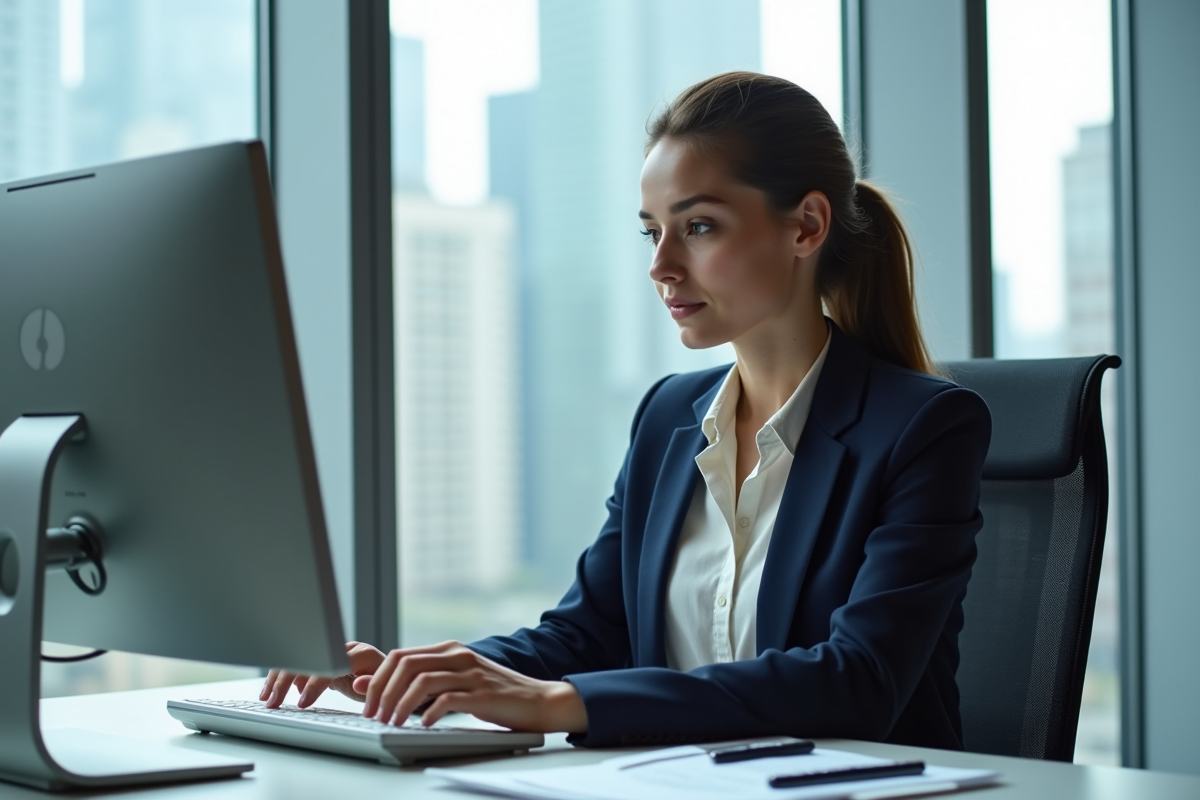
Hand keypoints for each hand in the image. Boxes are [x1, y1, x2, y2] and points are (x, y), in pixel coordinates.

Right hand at [260, 641, 386, 708]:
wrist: (395, 676)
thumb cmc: (391, 684)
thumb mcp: (384, 689)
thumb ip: (371, 684)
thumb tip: (357, 682)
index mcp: (360, 653)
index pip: (330, 664)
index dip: (314, 683)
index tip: (301, 702)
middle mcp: (345, 647)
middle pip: (307, 657)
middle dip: (287, 680)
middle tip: (273, 701)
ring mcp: (334, 651)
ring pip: (300, 658)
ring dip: (280, 677)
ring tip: (267, 697)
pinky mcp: (327, 659)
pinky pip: (302, 663)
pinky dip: (286, 675)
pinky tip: (275, 690)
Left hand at [357, 641, 587, 733]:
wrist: (539, 701)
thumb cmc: (494, 694)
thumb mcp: (454, 683)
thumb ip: (419, 682)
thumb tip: (369, 684)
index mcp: (448, 649)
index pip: (400, 655)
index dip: (378, 679)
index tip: (368, 703)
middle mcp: (458, 655)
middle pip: (405, 664)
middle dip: (382, 691)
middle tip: (374, 715)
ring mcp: (471, 673)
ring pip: (422, 681)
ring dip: (400, 704)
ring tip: (393, 723)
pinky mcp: (483, 694)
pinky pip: (447, 699)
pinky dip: (429, 713)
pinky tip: (424, 724)